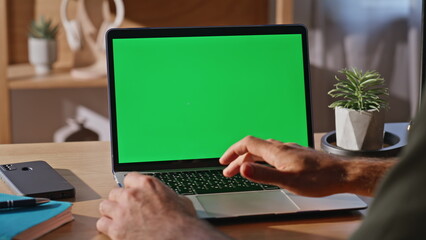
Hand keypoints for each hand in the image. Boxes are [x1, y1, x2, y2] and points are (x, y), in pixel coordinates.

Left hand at [97, 173, 229, 239]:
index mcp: (147, 184)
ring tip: (118, 219)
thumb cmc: (182, 222)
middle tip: (127, 209)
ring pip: (105, 206)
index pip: (128, 179)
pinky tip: (115, 229)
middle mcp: (131, 195)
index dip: (131, 188)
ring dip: (111, 212)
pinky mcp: (116, 229)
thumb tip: (169, 198)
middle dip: (120, 201)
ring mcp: (122, 212)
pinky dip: (107, 227)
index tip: (132, 193)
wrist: (179, 238)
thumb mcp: (179, 200)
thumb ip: (167, 195)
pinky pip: (102, 224)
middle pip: (115, 192)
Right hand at [220, 136, 348, 196]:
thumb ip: (264, 174)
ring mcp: (290, 150)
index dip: (233, 151)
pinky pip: (274, 153)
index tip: (223, 161)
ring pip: (264, 150)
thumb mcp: (288, 181)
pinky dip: (263, 159)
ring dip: (250, 158)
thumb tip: (242, 167)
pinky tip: (268, 166)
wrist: (343, 174)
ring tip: (244, 168)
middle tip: (228, 171)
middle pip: (254, 148)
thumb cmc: (319, 179)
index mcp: (277, 151)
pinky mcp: (298, 155)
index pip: (247, 144)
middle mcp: (282, 147)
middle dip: (238, 158)